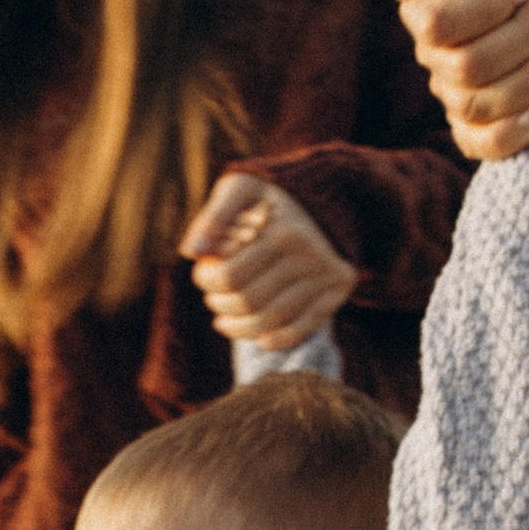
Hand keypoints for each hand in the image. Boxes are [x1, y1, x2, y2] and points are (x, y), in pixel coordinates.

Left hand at [180, 174, 358, 350]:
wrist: (326, 196)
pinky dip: (279, 341)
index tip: (202, 274)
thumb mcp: (241, 188)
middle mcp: (307, 256)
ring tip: (224, 320)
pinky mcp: (337, 290)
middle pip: (249, 301)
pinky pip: (305, 328)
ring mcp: (325, 276)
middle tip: (213, 298)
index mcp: (281, 232)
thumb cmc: (270, 197)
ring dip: (240, 328)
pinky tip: (260, 340)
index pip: (229, 276)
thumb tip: (191, 251)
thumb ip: (213, 216)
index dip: (206, 281)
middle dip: (220, 304)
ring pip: (272, 321)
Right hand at [395, 0, 528, 159]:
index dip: (486, 7)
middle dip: (520, 37)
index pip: (435, 24)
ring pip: (478, 105)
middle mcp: (432, 53)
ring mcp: (452, 92)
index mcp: (421, 5)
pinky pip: (479, 146)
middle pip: (464, 67)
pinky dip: (512, 133)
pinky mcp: (477, 125)